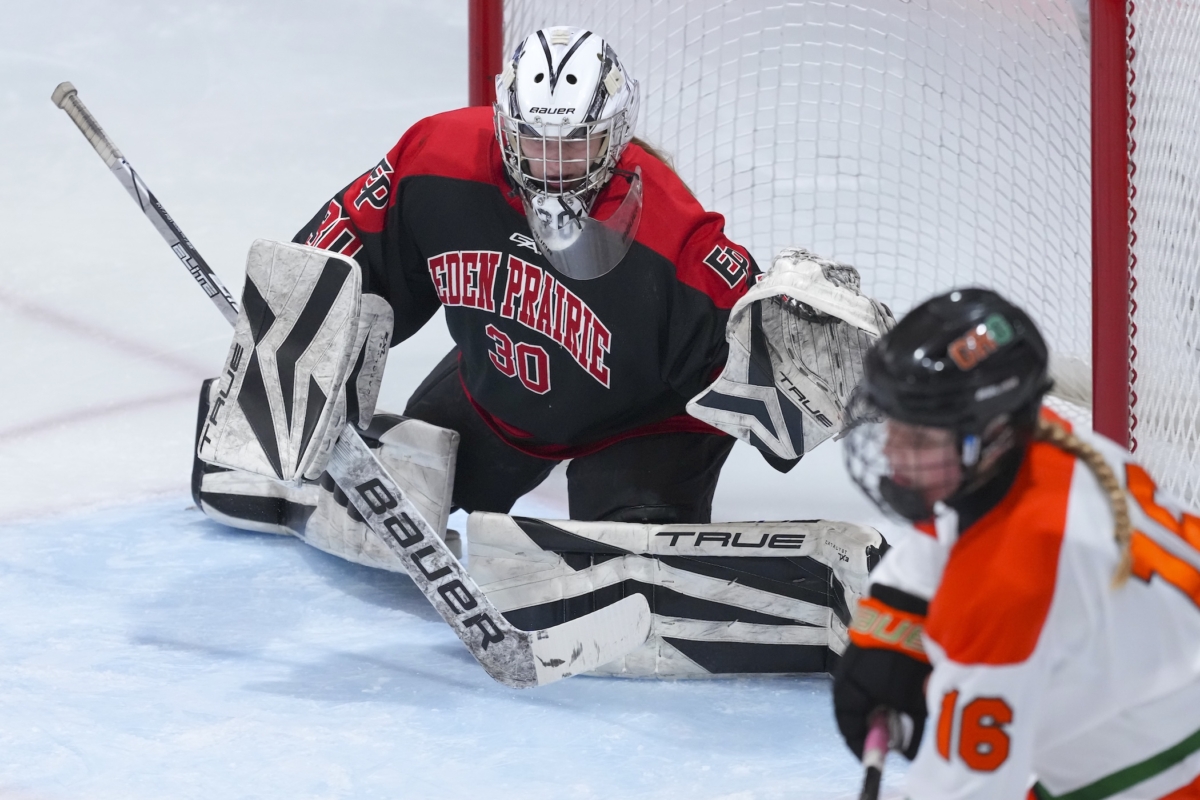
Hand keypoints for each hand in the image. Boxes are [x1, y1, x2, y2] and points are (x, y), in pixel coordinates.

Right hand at [834, 642, 930, 759]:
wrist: (904, 616)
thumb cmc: (903, 664)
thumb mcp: (912, 703)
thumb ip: (910, 732)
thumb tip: (908, 753)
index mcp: (846, 695)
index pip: (849, 730)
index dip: (866, 747)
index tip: (883, 757)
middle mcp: (844, 681)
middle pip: (858, 714)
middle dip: (878, 727)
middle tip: (897, 735)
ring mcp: (852, 664)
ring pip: (866, 697)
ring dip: (882, 707)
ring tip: (903, 710)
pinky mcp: (865, 651)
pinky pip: (871, 681)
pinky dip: (884, 691)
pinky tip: (902, 689)